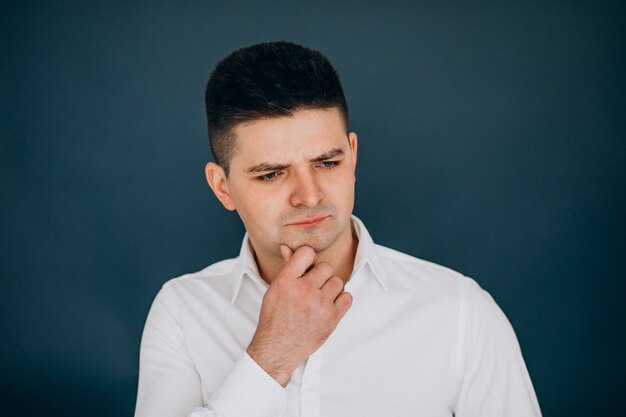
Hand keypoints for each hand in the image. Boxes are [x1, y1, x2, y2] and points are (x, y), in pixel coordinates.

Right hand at [246, 245, 352, 386]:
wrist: (277, 349)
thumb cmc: (275, 318)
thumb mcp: (275, 290)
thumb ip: (287, 268)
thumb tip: (287, 247)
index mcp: (286, 281)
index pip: (307, 252)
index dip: (309, 258)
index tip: (308, 266)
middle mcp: (303, 290)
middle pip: (326, 267)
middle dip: (321, 276)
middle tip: (313, 287)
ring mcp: (319, 304)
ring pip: (338, 281)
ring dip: (331, 289)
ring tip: (319, 299)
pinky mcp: (332, 318)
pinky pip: (347, 297)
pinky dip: (340, 301)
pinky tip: (329, 306)